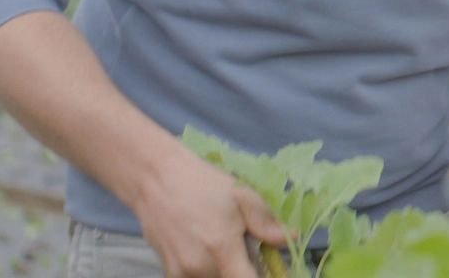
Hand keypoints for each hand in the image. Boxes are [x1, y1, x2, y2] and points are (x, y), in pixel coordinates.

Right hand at [131, 150, 290, 276]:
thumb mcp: (242, 195)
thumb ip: (266, 223)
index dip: (264, 276)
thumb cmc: (203, 183)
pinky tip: (209, 250)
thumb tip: (291, 238)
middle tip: (249, 250)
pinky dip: (209, 270)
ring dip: (227, 270)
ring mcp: (182, 273)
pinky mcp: (170, 272)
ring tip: (227, 247)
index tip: (273, 269)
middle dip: (247, 271)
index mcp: (222, 248)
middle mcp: (200, 268)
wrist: (157, 180)